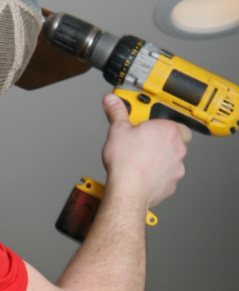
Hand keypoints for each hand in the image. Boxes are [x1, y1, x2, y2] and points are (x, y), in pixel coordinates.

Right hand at [101, 94, 190, 208]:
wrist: (129, 189)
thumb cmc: (127, 161)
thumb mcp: (117, 129)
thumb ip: (117, 112)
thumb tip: (113, 100)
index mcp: (167, 131)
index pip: (173, 120)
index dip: (160, 122)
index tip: (147, 122)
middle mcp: (177, 148)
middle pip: (173, 139)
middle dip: (158, 139)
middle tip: (140, 140)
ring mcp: (177, 167)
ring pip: (171, 158)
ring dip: (159, 157)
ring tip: (138, 157)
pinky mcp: (172, 183)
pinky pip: (166, 174)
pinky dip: (157, 173)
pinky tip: (141, 171)